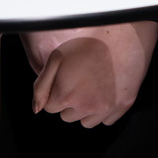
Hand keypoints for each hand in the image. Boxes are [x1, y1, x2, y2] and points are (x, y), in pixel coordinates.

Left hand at [27, 21, 157, 126]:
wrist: (121, 36)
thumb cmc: (89, 42)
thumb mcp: (56, 57)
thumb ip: (41, 86)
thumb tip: (36, 108)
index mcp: (66, 95)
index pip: (50, 108)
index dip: (56, 92)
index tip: (65, 80)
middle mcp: (85, 106)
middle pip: (67, 116)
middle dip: (69, 102)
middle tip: (79, 80)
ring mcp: (105, 109)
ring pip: (86, 122)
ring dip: (85, 109)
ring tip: (92, 86)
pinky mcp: (121, 107)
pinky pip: (106, 120)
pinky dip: (104, 111)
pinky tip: (105, 92)